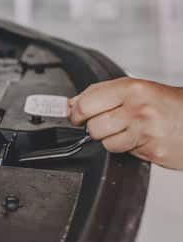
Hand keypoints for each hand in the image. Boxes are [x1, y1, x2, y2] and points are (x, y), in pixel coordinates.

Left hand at [68, 77, 182, 168]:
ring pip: (105, 142)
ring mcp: (145, 131)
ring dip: (111, 140)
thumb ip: (103, 94)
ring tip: (128, 131)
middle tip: (108, 123)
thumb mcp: (139, 90)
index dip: (76, 112)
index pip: (86, 102)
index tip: (76, 115)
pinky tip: (139, 140)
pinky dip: (126, 149)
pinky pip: (122, 153)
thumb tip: (70, 104)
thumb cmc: (172, 105)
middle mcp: (138, 108)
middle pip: (92, 125)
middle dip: (94, 127)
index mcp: (132, 88)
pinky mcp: (151, 150)